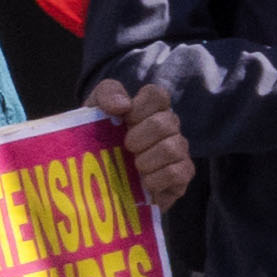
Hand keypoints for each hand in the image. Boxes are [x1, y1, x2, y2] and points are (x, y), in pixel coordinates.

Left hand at [91, 80, 193, 212]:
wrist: (98, 182)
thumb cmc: (98, 144)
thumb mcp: (93, 112)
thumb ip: (107, 94)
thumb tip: (124, 104)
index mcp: (149, 109)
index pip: (157, 95)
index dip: (140, 107)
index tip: (124, 119)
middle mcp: (168, 127)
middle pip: (165, 122)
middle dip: (139, 138)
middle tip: (126, 148)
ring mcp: (178, 150)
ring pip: (172, 147)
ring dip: (146, 160)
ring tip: (134, 168)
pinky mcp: (182, 175)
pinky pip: (177, 172)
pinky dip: (157, 178)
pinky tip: (144, 183)